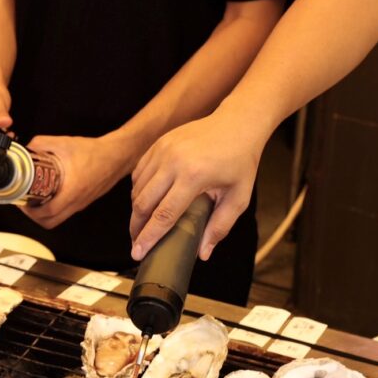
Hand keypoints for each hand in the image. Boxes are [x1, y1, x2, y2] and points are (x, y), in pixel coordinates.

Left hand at [21, 134, 130, 228]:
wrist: (117, 155)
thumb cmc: (94, 152)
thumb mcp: (64, 143)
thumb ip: (42, 143)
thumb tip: (27, 147)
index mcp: (71, 191)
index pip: (48, 213)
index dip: (30, 212)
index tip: (21, 203)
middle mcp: (76, 202)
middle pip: (51, 222)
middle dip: (34, 217)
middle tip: (25, 204)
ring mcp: (81, 204)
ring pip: (59, 219)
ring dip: (44, 214)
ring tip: (35, 201)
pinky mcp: (84, 201)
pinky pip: (66, 211)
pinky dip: (54, 208)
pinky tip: (49, 195)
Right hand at [129, 110, 271, 260]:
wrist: (237, 124)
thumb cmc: (240, 161)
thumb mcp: (238, 197)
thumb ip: (220, 227)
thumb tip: (202, 254)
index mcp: (194, 176)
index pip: (164, 215)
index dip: (149, 237)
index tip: (138, 253)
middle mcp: (173, 162)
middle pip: (143, 203)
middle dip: (136, 227)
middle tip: (136, 244)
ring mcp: (163, 150)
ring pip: (137, 188)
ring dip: (136, 210)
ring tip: (141, 226)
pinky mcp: (158, 144)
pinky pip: (139, 173)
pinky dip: (137, 190)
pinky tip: (145, 202)